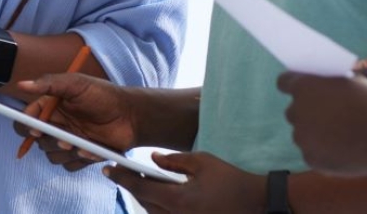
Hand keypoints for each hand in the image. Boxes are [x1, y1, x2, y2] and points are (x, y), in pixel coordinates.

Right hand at [13, 73, 139, 170]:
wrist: (131, 115)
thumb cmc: (104, 95)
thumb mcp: (76, 84)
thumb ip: (49, 83)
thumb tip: (22, 85)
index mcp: (50, 108)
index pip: (26, 121)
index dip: (26, 127)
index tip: (36, 130)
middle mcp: (56, 125)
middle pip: (38, 143)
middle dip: (51, 142)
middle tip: (66, 138)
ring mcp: (68, 141)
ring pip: (52, 156)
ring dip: (65, 152)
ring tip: (82, 143)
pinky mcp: (81, 154)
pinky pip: (70, 165)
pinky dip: (80, 159)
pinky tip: (93, 149)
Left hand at [108, 152, 261, 213]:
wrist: (258, 204)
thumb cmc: (232, 180)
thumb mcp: (203, 162)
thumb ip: (174, 160)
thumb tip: (152, 158)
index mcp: (179, 199)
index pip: (141, 187)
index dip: (121, 177)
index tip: (107, 168)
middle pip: (144, 202)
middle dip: (132, 186)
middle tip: (121, 171)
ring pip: (153, 212)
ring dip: (144, 198)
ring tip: (140, 182)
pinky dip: (157, 207)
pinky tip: (158, 196)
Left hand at [278, 72, 366, 175]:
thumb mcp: (351, 81)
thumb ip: (330, 83)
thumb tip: (324, 85)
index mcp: (303, 87)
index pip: (284, 82)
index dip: (293, 84)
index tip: (300, 89)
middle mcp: (296, 111)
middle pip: (294, 111)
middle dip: (307, 112)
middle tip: (327, 116)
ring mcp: (301, 137)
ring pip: (303, 134)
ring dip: (315, 134)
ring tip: (342, 136)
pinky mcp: (310, 158)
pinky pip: (313, 153)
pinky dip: (324, 153)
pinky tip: (344, 150)